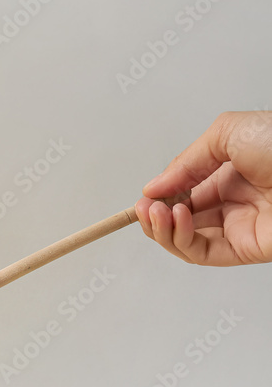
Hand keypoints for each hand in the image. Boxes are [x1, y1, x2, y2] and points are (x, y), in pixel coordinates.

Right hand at [135, 111, 271, 264]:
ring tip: (155, 212)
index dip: (159, 195)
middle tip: (143, 207)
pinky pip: (202, 253)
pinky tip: (177, 219)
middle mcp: (232, 202)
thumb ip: (186, 161)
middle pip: (179, 219)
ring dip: (162, 229)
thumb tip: (154, 186)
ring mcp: (237, 227)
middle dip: (154, 215)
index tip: (144, 194)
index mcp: (229, 173)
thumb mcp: (227, 133)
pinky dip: (181, 240)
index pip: (183, 191)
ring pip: (185, 240)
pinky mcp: (243, 249)